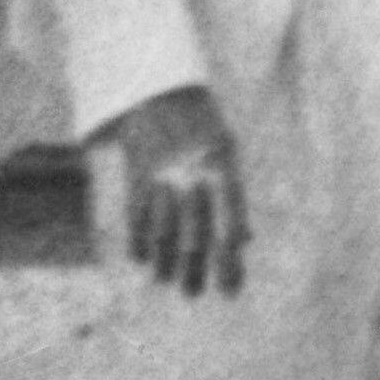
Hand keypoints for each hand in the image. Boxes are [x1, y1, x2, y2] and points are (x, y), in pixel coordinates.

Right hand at [94, 85, 250, 297]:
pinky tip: (141, 259)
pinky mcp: (136, 171)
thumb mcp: (227, 149)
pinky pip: (137, 214)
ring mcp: (161, 174)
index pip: (229, 223)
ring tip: (166, 282)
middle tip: (194, 294)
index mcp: (222, 167)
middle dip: (194, 269)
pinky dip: (138, 239)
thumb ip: (234, 195)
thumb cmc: (200, 122)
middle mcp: (192, 173)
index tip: (230, 289)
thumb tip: (243, 241)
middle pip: (194, 233)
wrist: (157, 85)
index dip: (230, 260)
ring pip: (163, 229)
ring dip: (164, 261)